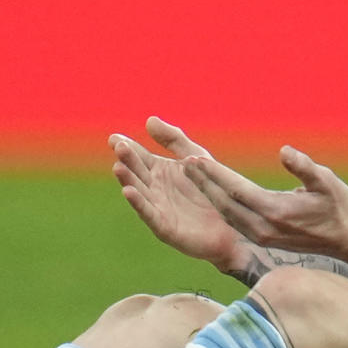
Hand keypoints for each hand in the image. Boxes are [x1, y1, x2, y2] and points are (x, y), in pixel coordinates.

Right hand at [111, 116, 244, 269]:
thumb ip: (173, 139)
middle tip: (119, 146)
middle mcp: (154, 189)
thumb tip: (149, 120)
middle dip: (127, 160)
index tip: (114, 137)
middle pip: (137, 172)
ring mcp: (158, 208)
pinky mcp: (165, 227)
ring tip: (118, 166)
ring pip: (139, 192)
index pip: (138, 156)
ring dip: (127, 180)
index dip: (127, 147)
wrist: (233, 222)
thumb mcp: (194, 156)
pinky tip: (128, 191)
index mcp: (159, 171)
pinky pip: (149, 214)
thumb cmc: (212, 188)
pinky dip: (138, 204)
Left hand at [183, 145, 347, 261]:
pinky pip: (232, 219)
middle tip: (184, 162)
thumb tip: (284, 151)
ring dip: (207, 192)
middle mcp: (263, 227)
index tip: (194, 158)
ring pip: (225, 212)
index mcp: (276, 211)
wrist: (346, 238)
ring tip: (192, 173)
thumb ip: (304, 167)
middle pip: (223, 202)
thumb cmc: (338, 205)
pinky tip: (210, 191)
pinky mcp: (261, 237)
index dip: (213, 173)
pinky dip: (218, 203)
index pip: (236, 189)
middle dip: (202, 182)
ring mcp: (260, 235)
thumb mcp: (326, 181)